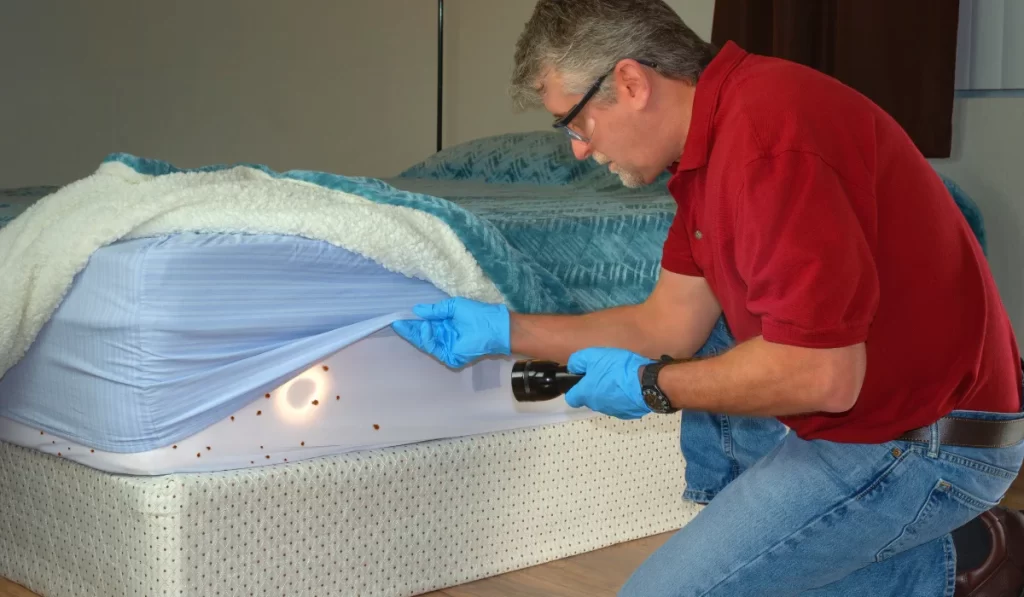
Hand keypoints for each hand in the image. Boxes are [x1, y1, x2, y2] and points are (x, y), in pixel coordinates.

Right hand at [391, 297, 510, 367]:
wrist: (493, 326)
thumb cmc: (477, 314)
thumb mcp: (453, 307)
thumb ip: (435, 310)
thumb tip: (417, 310)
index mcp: (446, 326)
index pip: (425, 325)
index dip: (412, 322)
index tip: (399, 317)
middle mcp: (444, 338)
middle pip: (422, 336)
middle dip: (409, 329)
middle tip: (397, 322)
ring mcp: (446, 348)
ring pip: (425, 342)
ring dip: (416, 333)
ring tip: (409, 322)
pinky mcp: (450, 356)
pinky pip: (434, 348)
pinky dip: (427, 339)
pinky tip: (424, 328)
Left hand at [565, 348, 655, 419]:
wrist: (647, 383)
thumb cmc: (618, 368)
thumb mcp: (594, 356)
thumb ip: (578, 361)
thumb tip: (573, 367)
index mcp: (586, 394)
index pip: (571, 398)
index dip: (574, 388)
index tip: (582, 379)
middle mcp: (597, 406)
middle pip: (590, 398)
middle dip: (594, 387)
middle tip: (604, 372)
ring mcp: (613, 412)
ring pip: (605, 402)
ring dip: (609, 392)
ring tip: (619, 378)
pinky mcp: (627, 414)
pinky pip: (620, 404)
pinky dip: (622, 397)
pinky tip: (630, 387)